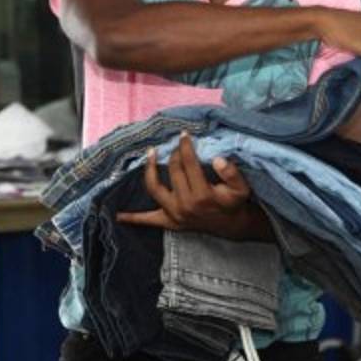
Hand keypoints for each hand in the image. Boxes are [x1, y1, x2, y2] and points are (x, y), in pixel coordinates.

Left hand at [116, 132, 271, 240]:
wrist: (233, 226)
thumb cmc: (235, 203)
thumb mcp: (241, 188)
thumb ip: (232, 173)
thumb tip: (217, 159)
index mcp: (202, 194)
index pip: (188, 163)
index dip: (185, 146)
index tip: (184, 135)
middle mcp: (185, 205)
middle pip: (172, 171)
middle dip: (173, 154)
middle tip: (176, 145)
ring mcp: (174, 214)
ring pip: (154, 188)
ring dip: (149, 171)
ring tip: (149, 154)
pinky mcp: (170, 223)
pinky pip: (148, 221)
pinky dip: (133, 219)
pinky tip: (119, 216)